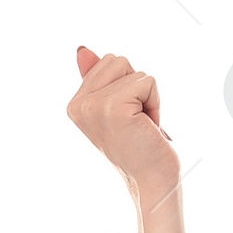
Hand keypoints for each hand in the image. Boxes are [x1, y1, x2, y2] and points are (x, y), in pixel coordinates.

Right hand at [65, 46, 180, 199]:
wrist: (153, 183)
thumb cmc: (142, 149)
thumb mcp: (119, 109)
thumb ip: (100, 80)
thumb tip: (82, 49)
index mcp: (76, 104)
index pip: (108, 62)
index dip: (130, 88)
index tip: (129, 119)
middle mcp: (79, 105)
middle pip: (118, 60)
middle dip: (138, 88)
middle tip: (138, 122)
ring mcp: (94, 106)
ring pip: (133, 70)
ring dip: (148, 97)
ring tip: (143, 126)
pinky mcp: (113, 108)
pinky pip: (147, 82)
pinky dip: (156, 103)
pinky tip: (149, 128)